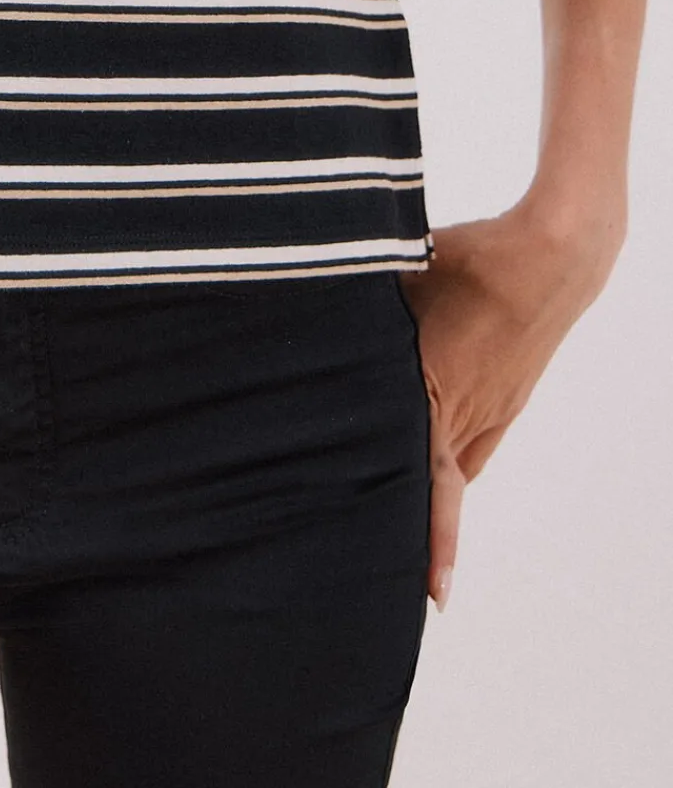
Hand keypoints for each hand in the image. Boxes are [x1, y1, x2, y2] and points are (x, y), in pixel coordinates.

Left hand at [397, 193, 623, 613]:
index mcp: (432, 389)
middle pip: (438, 492)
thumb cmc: (470, 260)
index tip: (433, 597)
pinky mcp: (508, 397)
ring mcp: (493, 409)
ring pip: (459, 470)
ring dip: (434, 499)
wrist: (550, 259)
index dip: (424, 537)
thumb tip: (306, 295)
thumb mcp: (400, 276)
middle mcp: (466, 413)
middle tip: (407, 586)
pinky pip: (477, 443)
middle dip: (422, 538)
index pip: (422, 479)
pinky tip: (430, 460)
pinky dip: (453, 459)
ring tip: (405, 530)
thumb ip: (358, 303)